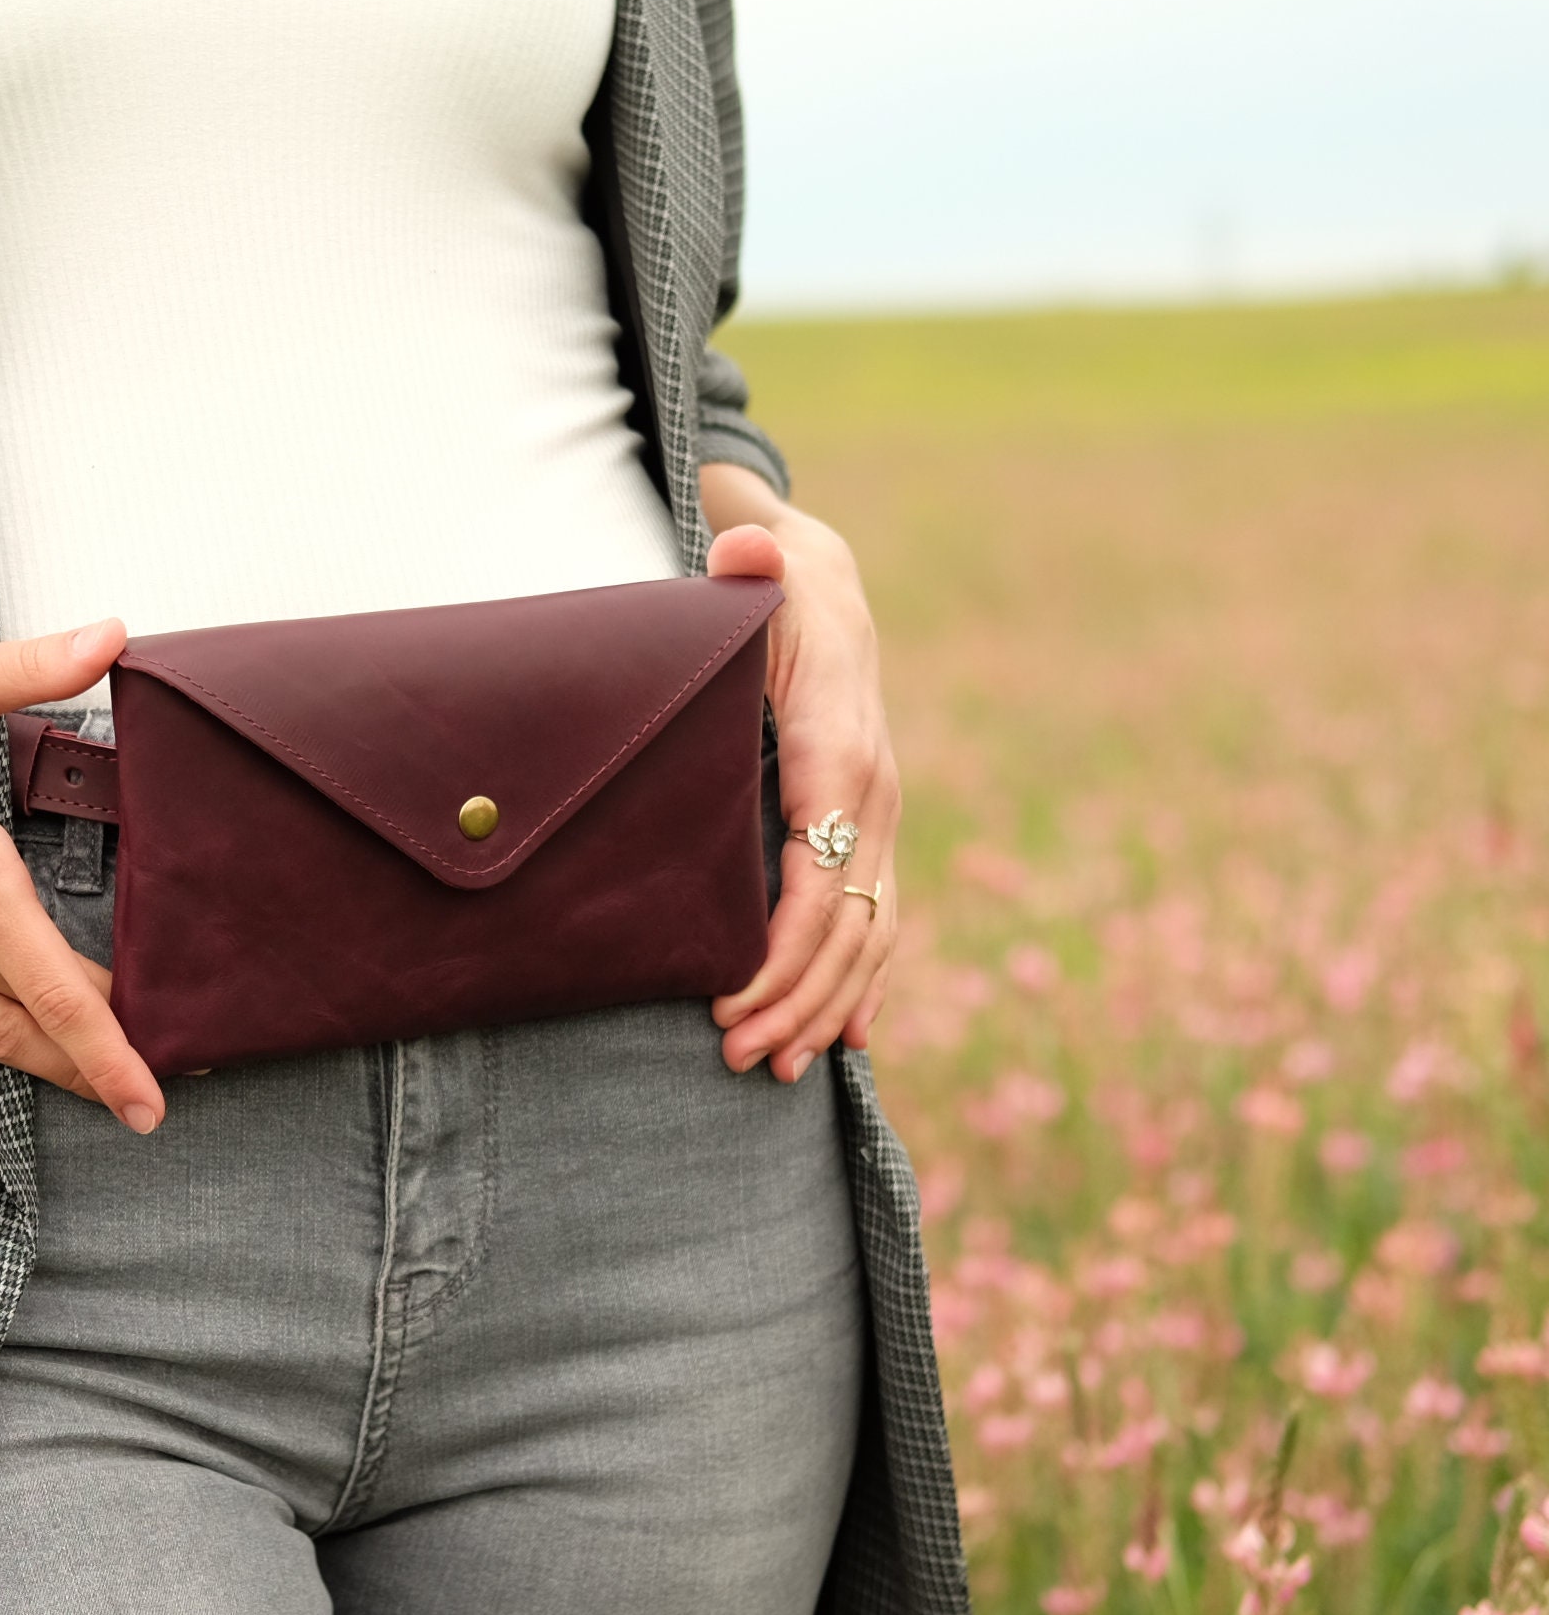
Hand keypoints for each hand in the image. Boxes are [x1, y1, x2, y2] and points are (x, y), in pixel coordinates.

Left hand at [704, 510, 900, 1079]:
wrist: (825, 586)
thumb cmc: (777, 590)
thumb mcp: (762, 569)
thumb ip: (749, 564)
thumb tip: (746, 546)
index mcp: (843, 749)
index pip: (823, 874)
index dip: (783, 949)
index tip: (732, 1001)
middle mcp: (876, 793)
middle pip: (848, 925)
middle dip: (797, 1000)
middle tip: (737, 1057)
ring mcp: (881, 817)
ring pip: (871, 936)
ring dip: (826, 1008)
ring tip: (772, 1068)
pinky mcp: (871, 831)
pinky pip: (879, 921)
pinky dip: (863, 986)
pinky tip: (845, 1041)